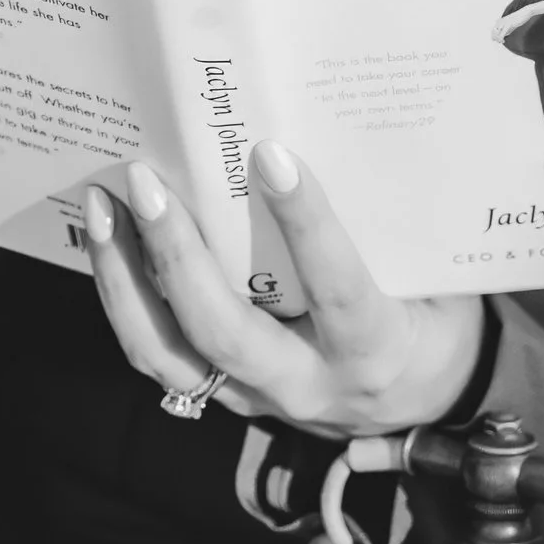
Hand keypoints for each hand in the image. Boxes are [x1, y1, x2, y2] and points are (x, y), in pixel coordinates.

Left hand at [84, 139, 484, 437]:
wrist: (425, 406)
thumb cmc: (436, 324)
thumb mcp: (440, 283)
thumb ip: (393, 231)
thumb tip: (344, 137)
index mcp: (374, 351)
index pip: (337, 289)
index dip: (305, 224)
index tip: (271, 155)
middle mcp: (308, 384)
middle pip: (225, 333)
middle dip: (177, 255)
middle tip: (147, 182)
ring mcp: (259, 398)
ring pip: (171, 355)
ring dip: (126, 282)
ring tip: (103, 208)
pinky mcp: (227, 395)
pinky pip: (161, 357)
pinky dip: (126, 301)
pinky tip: (109, 245)